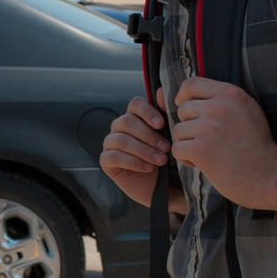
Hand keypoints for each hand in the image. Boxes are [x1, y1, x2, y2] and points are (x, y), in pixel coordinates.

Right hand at [101, 93, 172, 207]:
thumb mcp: (170, 137)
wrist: (165, 187)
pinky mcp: (106, 161)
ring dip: (143, 150)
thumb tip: (162, 91)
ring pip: (121, 140)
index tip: (161, 125)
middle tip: (167, 148)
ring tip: (161, 160)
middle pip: (127, 122)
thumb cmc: (167, 159)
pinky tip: (148, 168)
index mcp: (135, 116)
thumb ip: (165, 115)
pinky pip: (114, 156)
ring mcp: (110, 143)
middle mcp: (120, 127)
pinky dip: (133, 162)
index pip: (135, 104)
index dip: (147, 112)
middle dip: (149, 136)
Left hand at [170, 78, 276, 215]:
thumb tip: (174, 92)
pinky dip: (186, 159)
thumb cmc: (257, 145)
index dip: (183, 97)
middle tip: (208, 141)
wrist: (270, 174)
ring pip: (178, 131)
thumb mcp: (246, 111)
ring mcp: (208, 127)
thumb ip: (220, 100)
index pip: (191, 84)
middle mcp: (218, 107)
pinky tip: (203, 164)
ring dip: (188, 144)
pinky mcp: (200, 149)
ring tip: (209, 153)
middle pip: (183, 110)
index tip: (186, 109)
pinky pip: (177, 149)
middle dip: (190, 126)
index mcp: (230, 94)